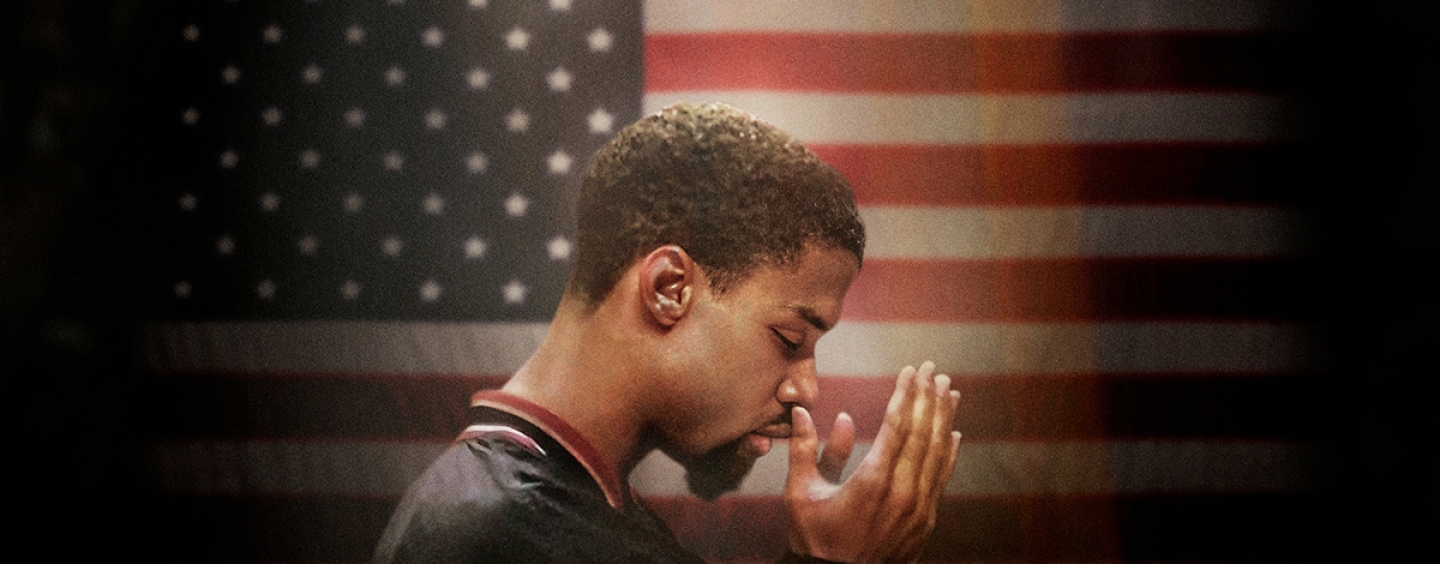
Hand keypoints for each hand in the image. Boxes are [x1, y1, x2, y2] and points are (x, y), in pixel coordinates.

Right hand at [785, 361, 960, 562]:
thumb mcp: (800, 493)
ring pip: (937, 453)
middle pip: (922, 434)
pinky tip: (953, 433)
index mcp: (872, 480)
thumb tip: (802, 412)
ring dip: (944, 418)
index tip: (912, 371)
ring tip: (949, 391)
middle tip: (934, 370)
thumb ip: (804, 449)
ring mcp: (918, 508)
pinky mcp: (924, 521)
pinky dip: (948, 453)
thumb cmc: (815, 538)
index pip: (897, 425)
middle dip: (929, 398)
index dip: (906, 394)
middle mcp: (902, 492)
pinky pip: (941, 478)